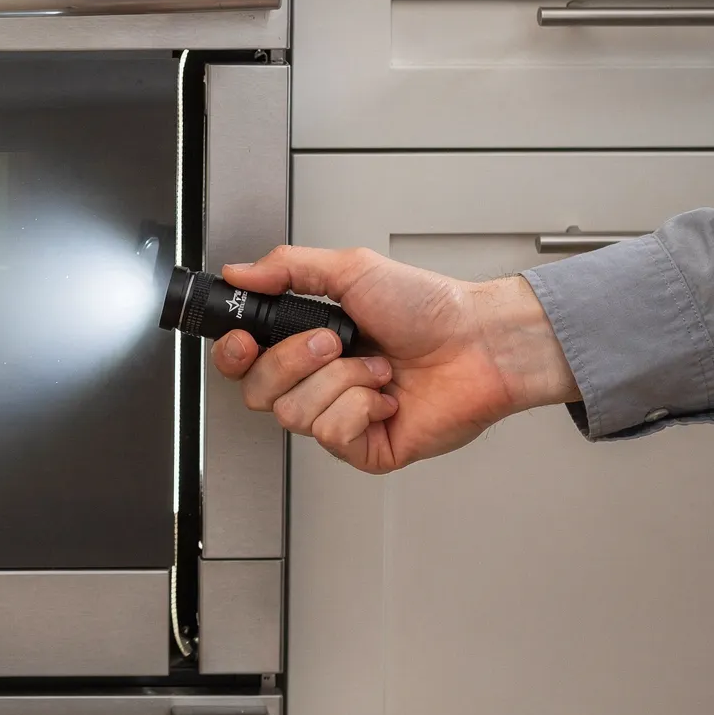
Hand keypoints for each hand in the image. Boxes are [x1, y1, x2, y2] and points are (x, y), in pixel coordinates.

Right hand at [210, 247, 579, 473]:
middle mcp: (317, 382)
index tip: (244, 338)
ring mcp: (338, 417)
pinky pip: (331, 434)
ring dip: (341, 381)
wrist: (481, 342)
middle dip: (293, 361)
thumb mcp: (351, 269)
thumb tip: (239, 272)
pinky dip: (361, 407)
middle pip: (257, 391)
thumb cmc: (431, 308)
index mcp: (305, 342)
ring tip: (376, 366)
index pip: (241, 361)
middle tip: (333, 340)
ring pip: (294, 413)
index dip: (232, 354)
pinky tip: (386, 396)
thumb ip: (287, 267)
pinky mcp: (362, 448)